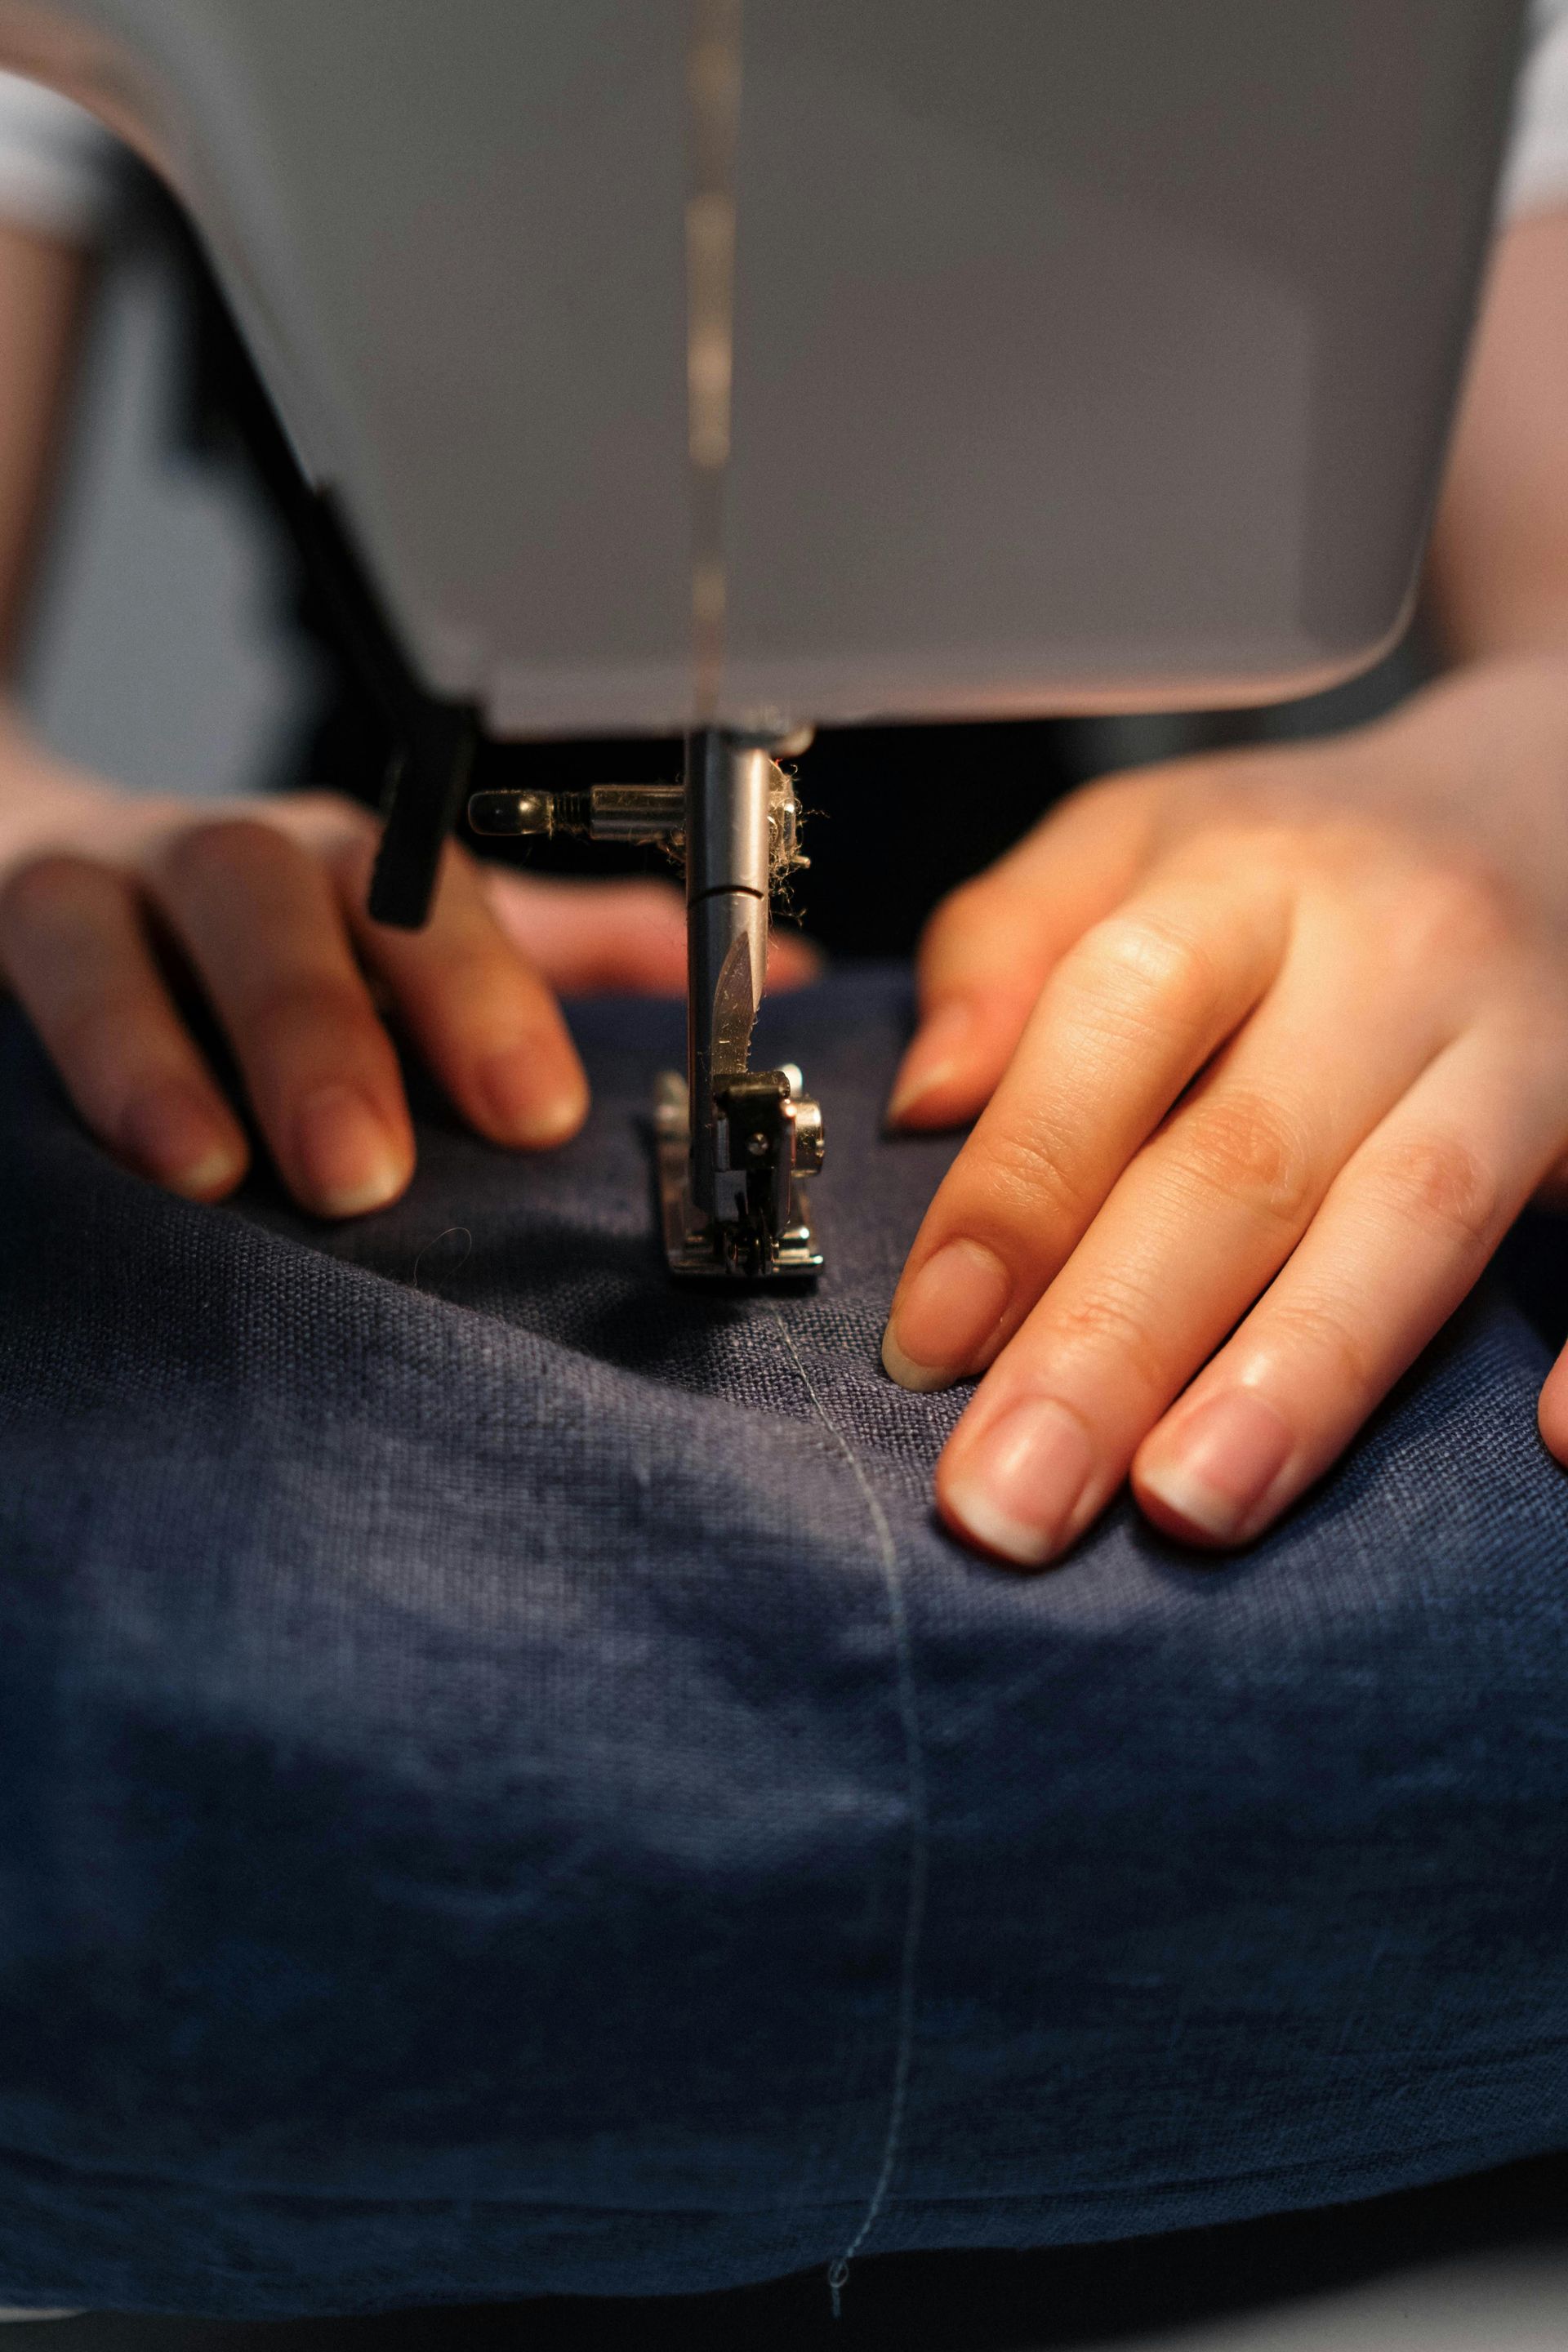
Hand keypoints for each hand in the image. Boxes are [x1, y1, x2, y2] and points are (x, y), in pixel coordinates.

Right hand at [0, 762, 815, 1216]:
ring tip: (203, 1171)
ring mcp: (83, 901)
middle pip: (261, 896)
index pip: (419, 895)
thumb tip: (785, 978)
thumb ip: (578, 962)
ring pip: (96, 934)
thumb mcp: (434, 945)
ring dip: (148, 1047)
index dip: (477, 992)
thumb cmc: (283, 941)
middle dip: (317, 1024)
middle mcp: (213, 863)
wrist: (56, 877)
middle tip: (363, 1171)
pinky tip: (81, 1155)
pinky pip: (5, 996)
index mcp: (346, 866)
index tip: (534, 1112)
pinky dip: (46, 1060)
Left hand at [881, 656, 1567, 1563]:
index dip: (1020, 1187)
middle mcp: (1395, 954)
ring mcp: (1530, 1042)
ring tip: (1191, 1507)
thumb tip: (925, 1099)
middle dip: (1117, 1341)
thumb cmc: (1292, 860)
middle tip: (1013, 1500)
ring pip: (1413, 1217)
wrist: (1539, 792)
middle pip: (1245, 1155)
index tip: (929, 1342)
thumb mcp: (1129, 841)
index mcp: (1246, 877)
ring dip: (1300, 1377)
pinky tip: (1547, 1444)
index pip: (1118, 1018)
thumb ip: (1005, 946)